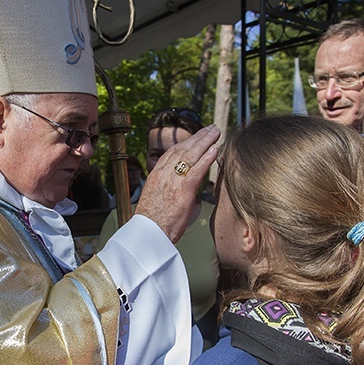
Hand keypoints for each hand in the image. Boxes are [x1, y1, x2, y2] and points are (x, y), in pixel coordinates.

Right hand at [136, 124, 219, 242]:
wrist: (147, 235)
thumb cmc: (154, 225)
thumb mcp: (159, 203)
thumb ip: (174, 196)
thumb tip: (191, 200)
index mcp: (156, 177)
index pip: (171, 153)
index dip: (185, 143)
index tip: (196, 137)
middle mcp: (163, 175)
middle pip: (182, 149)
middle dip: (197, 137)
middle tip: (210, 128)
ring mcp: (173, 182)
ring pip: (189, 155)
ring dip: (204, 141)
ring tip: (215, 132)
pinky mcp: (182, 192)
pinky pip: (196, 171)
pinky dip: (206, 159)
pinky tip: (215, 150)